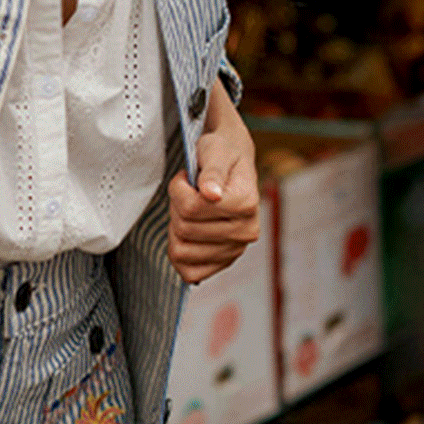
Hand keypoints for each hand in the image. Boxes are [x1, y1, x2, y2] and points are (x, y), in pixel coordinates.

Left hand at [167, 79, 260, 284]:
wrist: (231, 161)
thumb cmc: (221, 152)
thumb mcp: (214, 150)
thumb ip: (212, 171)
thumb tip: (211, 193)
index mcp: (247, 204)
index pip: (190, 208)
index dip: (178, 188)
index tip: (188, 177)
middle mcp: (247, 231)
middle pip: (183, 229)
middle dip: (176, 207)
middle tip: (189, 193)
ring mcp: (236, 250)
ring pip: (181, 251)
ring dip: (176, 229)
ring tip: (190, 210)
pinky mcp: (223, 263)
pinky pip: (189, 272)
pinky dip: (180, 254)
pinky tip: (188, 234)